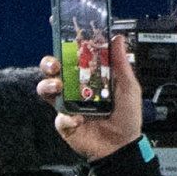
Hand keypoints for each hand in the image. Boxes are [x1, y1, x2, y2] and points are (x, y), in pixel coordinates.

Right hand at [44, 35, 142, 161]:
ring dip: (48, 85)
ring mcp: (68, 105)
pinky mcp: (65, 123)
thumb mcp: (129, 87)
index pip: (74, 56)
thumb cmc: (127, 116)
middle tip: (55, 64)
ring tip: (58, 87)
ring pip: (46, 89)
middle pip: (53, 70)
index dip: (64, 43)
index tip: (59, 29)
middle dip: (49, 63)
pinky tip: (78, 121)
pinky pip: (58, 117)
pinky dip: (66, 119)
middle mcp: (76, 88)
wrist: (122, 146)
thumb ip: (121, 64)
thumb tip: (117, 38)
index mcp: (90, 76)